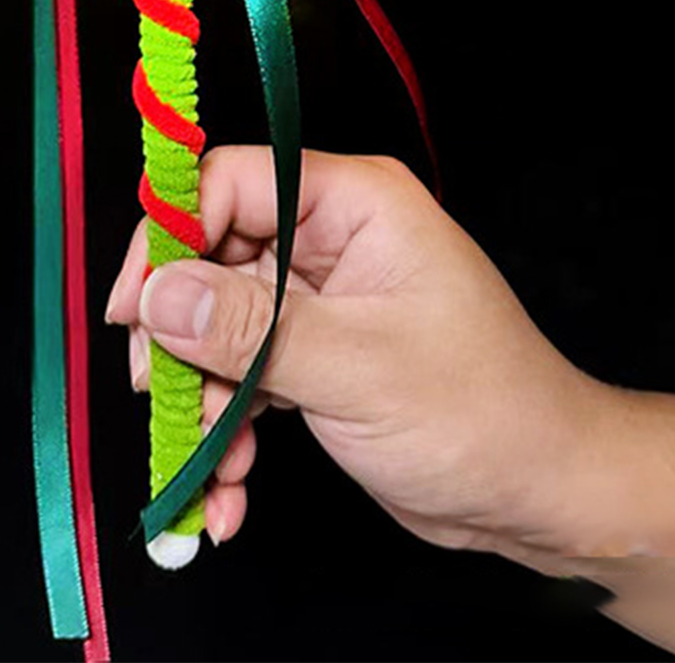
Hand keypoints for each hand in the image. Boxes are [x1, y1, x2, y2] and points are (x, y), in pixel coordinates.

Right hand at [105, 146, 621, 563]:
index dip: (172, 235)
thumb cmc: (480, 411)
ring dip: (201, 399)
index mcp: (354, 203)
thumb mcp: (357, 367)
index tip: (133, 307)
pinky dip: (228, 427)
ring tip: (210, 467)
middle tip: (156, 395)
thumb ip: (251, 329)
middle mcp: (332, 238)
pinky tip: (229, 489)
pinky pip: (242, 374)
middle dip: (180, 334)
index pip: (231, 183)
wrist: (540, 491)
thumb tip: (158, 294)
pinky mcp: (315, 355)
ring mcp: (321, 299)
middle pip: (213, 257)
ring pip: (218, 325)